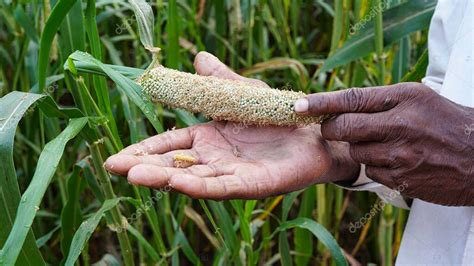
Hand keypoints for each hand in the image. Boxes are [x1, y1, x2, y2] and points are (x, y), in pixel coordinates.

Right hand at [105, 52, 358, 199]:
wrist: (316, 135)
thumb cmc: (278, 116)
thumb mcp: (243, 95)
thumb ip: (220, 82)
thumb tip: (199, 57)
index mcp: (209, 139)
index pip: (169, 145)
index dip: (144, 150)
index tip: (117, 158)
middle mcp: (215, 160)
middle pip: (174, 165)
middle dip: (144, 167)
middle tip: (113, 168)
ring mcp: (231, 174)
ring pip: (192, 178)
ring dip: (164, 178)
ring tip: (134, 175)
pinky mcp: (251, 185)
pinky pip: (221, 187)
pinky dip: (198, 186)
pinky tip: (176, 184)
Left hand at [295, 83, 473, 205]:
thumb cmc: (444, 122)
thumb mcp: (417, 98)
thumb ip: (380, 100)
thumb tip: (339, 106)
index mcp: (403, 98)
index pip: (352, 98)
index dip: (321, 103)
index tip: (299, 105)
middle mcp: (400, 125)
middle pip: (343, 128)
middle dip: (331, 129)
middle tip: (331, 128)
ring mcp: (400, 155)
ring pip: (355, 152)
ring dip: (359, 149)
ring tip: (383, 144)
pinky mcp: (402, 179)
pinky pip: (370, 172)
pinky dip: (375, 167)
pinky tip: (395, 161)